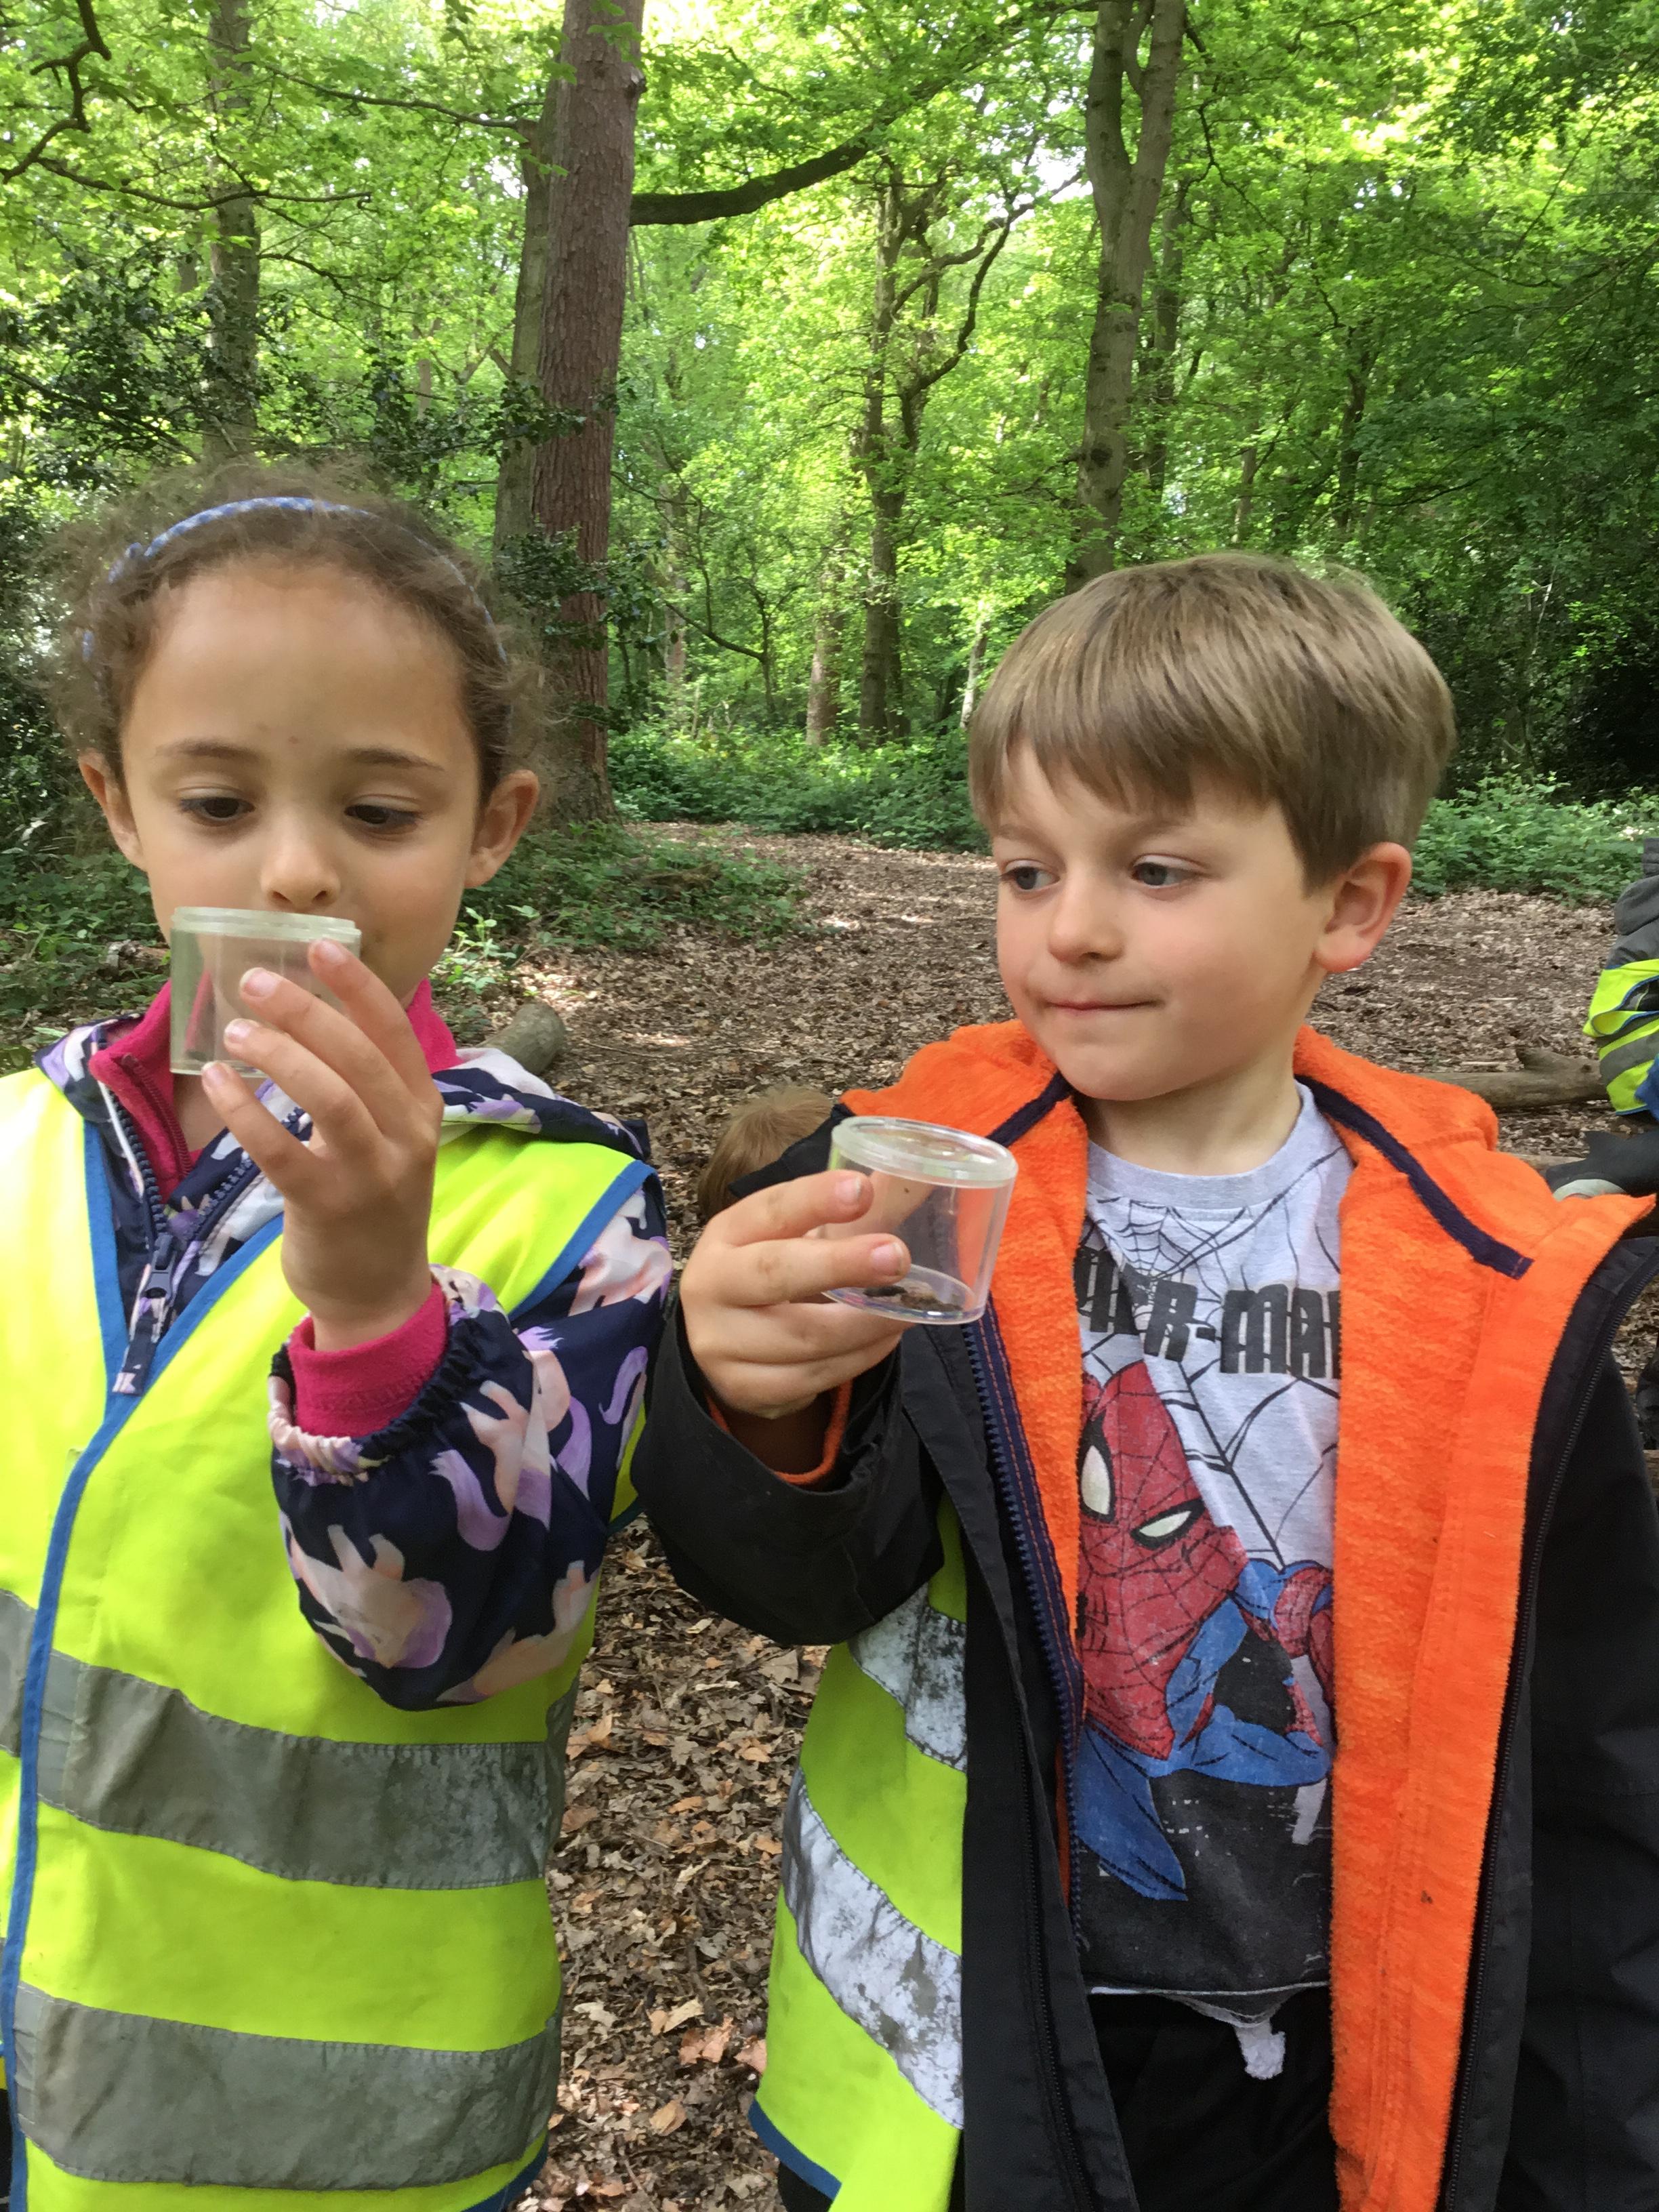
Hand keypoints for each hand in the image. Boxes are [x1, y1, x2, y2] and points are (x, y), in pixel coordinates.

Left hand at [199, 940, 442, 1348]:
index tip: (318, 946)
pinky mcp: (328, 1206)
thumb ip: (367, 1086)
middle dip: (305, 1010)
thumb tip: (311, 1015)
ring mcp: (372, 1173)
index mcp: (424, 1109)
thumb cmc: (373, 1204)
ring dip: (277, 1054)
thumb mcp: (392, 1139)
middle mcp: (408, 1136)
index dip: (357, 986)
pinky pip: (281, 1148)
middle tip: (255, 982)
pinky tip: (218, 1082)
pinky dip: (245, 1110)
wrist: (379, 1296)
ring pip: (329, 1095)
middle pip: (358, 1055)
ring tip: (233, 1031)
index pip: (395, 1032)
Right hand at [681, 1170, 910, 1421]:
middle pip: (776, 1273)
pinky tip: (884, 1339)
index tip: (861, 1189)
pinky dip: (859, 1358)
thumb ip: (860, 1211)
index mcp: (728, 1233)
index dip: (815, 1199)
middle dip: (840, 1264)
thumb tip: (925, 1174)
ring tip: (910, 1308)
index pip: (770, 1209)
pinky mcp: (744, 1388)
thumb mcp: (803, 1237)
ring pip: (806, 1337)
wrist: (727, 1347)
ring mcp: (721, 1342)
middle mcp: (712, 1285)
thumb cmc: (776, 1275)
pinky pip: (813, 1377)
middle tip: (898, 1256)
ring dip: (867, 1324)